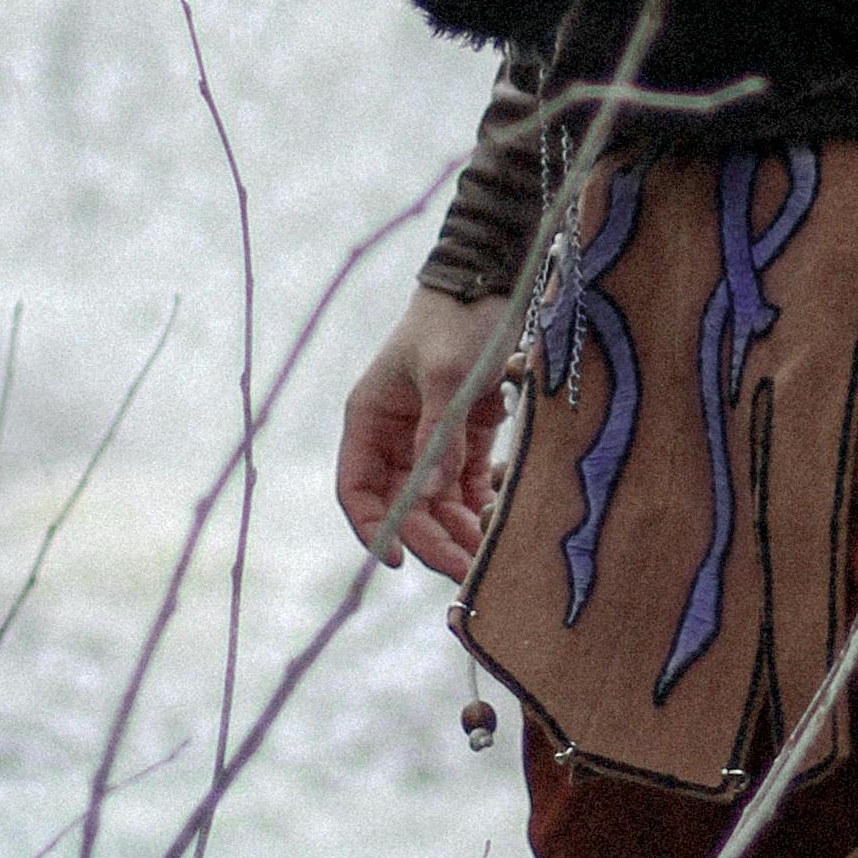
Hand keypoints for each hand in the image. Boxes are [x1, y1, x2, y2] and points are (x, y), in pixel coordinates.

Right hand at [335, 284, 516, 583]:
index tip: (399, 559)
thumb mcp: (445, 372)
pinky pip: (468, 489)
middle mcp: (395, 439)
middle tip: (465, 572)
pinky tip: (499, 530)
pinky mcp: (467, 439)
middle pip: (404, 507)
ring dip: (459, 534)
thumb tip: (436, 491)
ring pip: (438, 506)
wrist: (492, 285)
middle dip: (431, 542)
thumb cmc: (456, 321)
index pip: (357, 490)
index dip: (373, 528)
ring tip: (488, 562)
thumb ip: (441, 431)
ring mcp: (430, 441)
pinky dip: (480, 511)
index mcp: (369, 421)